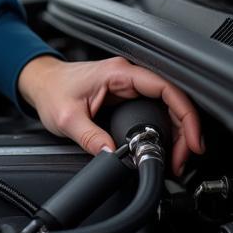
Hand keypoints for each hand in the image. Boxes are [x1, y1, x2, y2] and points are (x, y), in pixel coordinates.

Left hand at [17, 54, 203, 175]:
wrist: (40, 83)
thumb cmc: (51, 90)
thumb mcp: (67, 118)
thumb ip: (90, 137)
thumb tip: (113, 156)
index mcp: (118, 73)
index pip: (166, 89)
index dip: (186, 115)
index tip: (192, 141)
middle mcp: (128, 76)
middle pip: (173, 99)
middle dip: (185, 130)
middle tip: (183, 158)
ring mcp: (130, 85)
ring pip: (167, 106)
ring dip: (178, 132)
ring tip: (177, 158)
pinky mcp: (128, 95)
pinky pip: (156, 110)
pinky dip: (166, 129)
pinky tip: (167, 147)